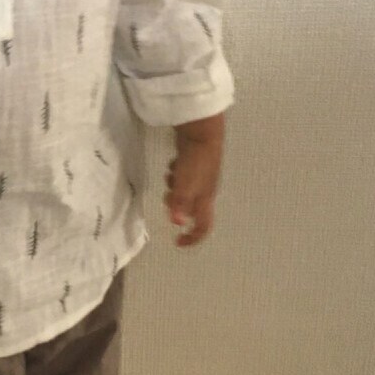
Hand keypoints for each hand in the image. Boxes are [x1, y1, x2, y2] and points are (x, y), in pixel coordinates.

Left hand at [163, 123, 223, 247]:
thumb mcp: (185, 187)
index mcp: (206, 199)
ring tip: (171, 175)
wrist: (203, 133)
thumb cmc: (195, 163)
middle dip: (176, 205)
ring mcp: (202, 175)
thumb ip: (180, 205)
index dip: (193, 238)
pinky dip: (177, 172)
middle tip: (168, 195)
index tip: (177, 241)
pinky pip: (184, 174)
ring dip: (175, 186)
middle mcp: (206, 190)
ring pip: (185, 190)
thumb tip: (177, 224)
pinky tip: (174, 162)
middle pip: (191, 207)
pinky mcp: (196, 162)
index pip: (204, 226)